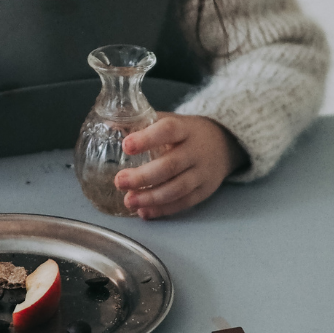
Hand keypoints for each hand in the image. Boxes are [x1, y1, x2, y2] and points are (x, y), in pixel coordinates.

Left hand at [113, 114, 246, 218]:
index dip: (147, 139)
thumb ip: (143, 123)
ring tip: (128, 200)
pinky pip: (183, 203)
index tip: (126, 146)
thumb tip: (109, 124)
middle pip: (171, 166)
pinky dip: (162, 209)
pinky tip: (144, 211)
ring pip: (177, 189)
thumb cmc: (187, 133)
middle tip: (119, 181)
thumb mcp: (171, 121)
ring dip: (151, 197)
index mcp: (186, 129)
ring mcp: (202, 173)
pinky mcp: (204, 191)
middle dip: (143, 177)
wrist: (224, 145)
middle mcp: (196, 151)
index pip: (168, 131)